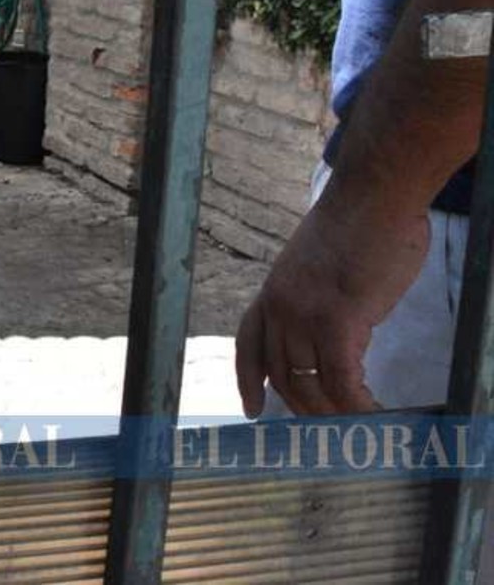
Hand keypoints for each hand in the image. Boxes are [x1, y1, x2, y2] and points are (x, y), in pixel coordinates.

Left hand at [235, 202, 428, 416]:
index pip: (248, 343)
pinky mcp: (338, 320)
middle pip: (282, 374)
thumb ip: (317, 295)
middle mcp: (279, 305)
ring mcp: (304, 314)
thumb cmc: (360, 224)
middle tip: (334, 429)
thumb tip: (336, 328)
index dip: (248, 380)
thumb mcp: (320, 263)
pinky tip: (377, 413)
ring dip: (334, 413)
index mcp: (272, 290)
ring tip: (361, 426)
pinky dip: (358, 405)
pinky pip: (343, 381)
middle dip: (306, 408)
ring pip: (310, 384)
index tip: (252, 410)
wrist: (374, 196)